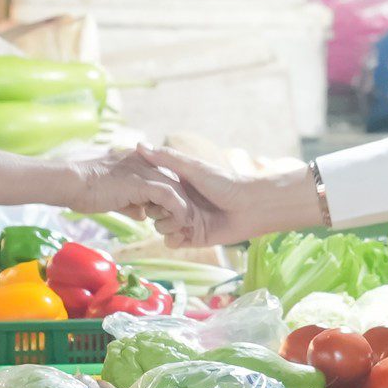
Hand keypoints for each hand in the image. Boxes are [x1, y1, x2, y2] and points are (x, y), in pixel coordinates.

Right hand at [67, 148, 208, 238]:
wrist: (71, 183)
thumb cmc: (86, 191)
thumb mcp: (114, 197)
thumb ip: (131, 203)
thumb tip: (143, 214)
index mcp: (138, 162)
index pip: (164, 179)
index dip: (172, 199)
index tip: (174, 217)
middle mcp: (145, 162)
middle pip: (175, 183)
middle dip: (182, 205)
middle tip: (185, 224)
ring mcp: (145, 170)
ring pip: (176, 189)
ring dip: (182, 210)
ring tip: (183, 227)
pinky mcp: (143, 182)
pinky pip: (169, 196)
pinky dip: (175, 211)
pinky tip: (176, 224)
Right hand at [133, 145, 325, 246]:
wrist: (249, 207)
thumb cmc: (224, 183)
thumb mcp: (192, 168)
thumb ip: (166, 159)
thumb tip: (138, 145)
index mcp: (177, 186)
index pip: (150, 193)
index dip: (150, 195)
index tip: (156, 194)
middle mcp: (179, 203)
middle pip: (153, 212)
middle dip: (159, 212)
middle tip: (174, 210)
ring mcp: (185, 222)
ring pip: (161, 228)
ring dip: (169, 226)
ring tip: (185, 223)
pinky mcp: (192, 238)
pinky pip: (172, 243)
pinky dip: (174, 240)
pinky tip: (185, 234)